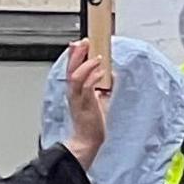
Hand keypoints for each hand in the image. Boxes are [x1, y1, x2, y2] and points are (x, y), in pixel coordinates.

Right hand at [59, 44, 113, 166]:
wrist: (88, 141)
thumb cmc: (93, 122)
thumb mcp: (100, 100)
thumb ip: (104, 87)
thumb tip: (112, 74)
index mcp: (75, 90)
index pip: (72, 69)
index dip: (74, 55)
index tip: (79, 43)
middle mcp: (73, 93)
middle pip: (70, 69)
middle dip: (77, 54)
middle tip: (84, 42)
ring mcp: (77, 99)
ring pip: (75, 76)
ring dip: (86, 65)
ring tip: (97, 57)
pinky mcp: (85, 105)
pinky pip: (86, 88)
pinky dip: (93, 78)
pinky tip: (101, 72)